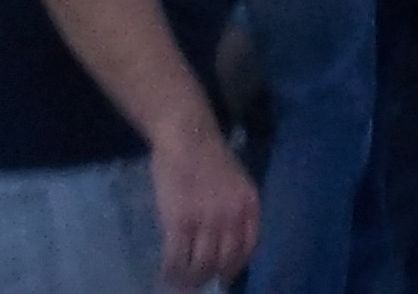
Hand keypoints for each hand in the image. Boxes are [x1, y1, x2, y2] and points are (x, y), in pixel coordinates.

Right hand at [151, 121, 258, 288]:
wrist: (189, 138)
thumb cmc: (211, 158)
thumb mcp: (239, 183)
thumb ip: (237, 208)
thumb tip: (228, 239)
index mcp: (250, 206)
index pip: (249, 248)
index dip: (235, 267)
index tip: (224, 275)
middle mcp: (233, 216)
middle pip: (225, 261)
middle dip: (210, 277)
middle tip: (197, 283)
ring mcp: (207, 220)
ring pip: (201, 265)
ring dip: (190, 279)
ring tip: (180, 282)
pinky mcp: (180, 221)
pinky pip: (177, 257)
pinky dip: (171, 270)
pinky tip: (167, 273)